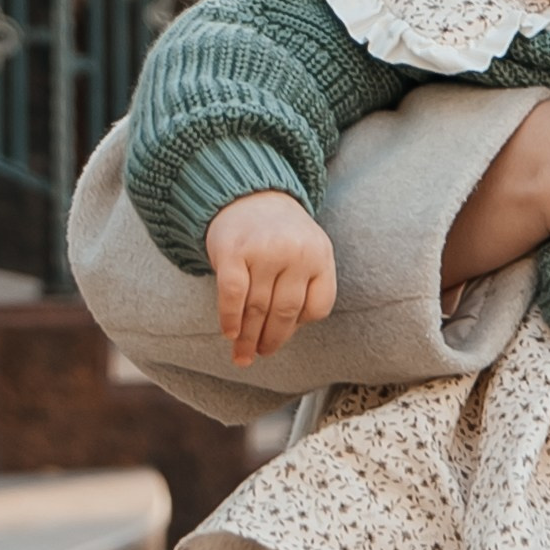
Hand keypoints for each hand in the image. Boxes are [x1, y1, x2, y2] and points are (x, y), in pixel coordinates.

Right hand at [205, 190, 337, 364]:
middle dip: (271, 340)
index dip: (299, 327)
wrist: (248, 193)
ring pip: (257, 307)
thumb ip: (307, 285)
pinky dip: (230, 318)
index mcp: (320, 255)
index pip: (318, 307)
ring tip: (242, 355)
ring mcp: (265, 251)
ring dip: (248, 337)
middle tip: (259, 355)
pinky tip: (229, 333)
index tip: (283, 336)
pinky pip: (233, 295)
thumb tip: (284, 333)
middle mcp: (296, 252)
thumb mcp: (308, 250)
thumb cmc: (279, 234)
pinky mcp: (234, 250)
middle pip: (285, 312)